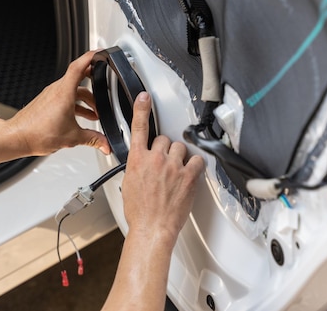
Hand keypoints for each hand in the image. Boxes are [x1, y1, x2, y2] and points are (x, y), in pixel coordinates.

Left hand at [6, 50, 110, 155]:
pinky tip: (78, 117)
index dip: (92, 57)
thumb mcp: (72, 137)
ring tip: (93, 112)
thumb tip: (105, 144)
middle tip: (104, 89)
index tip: (100, 53)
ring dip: (85, 99)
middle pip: (79, 78)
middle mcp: (56, 90)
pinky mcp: (45, 102)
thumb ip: (92, 140)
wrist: (16, 137)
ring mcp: (50, 95)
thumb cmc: (37, 133)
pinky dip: (75, 104)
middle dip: (94, 85)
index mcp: (64, 92)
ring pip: (72, 90)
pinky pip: (64, 97)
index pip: (79, 66)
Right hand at [122, 92, 204, 245]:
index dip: (141, 110)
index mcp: (137, 160)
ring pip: (180, 148)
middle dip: (165, 150)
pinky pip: (196, 160)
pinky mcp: (188, 175)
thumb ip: (137, 168)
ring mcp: (173, 166)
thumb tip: (142, 165)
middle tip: (164, 166)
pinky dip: (194, 166)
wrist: (152, 229)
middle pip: (164, 140)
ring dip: (179, 158)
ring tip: (175, 174)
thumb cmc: (140, 213)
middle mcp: (155, 159)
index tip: (144, 97)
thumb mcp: (129, 185)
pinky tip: (189, 175)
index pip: (139, 128)